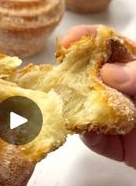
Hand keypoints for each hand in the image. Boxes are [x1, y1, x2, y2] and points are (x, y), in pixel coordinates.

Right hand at [62, 25, 135, 168]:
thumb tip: (109, 72)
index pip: (114, 46)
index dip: (91, 39)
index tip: (70, 41)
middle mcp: (130, 91)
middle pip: (95, 77)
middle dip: (73, 75)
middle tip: (56, 76)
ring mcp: (125, 119)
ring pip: (91, 109)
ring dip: (76, 108)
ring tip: (63, 106)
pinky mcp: (120, 147)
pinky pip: (98, 139)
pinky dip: (89, 136)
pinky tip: (87, 132)